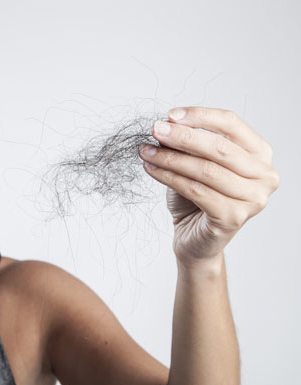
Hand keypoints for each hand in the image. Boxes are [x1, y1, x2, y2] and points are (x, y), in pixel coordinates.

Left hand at [138, 106, 279, 266]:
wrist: (194, 240)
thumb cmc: (196, 201)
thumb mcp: (195, 164)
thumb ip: (189, 145)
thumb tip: (167, 125)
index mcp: (260, 154)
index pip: (231, 124)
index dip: (199, 116)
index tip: (170, 115)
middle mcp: (265, 176)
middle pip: (219, 147)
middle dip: (182, 137)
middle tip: (155, 130)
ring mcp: (253, 199)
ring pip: (205, 170)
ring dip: (171, 158)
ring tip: (147, 151)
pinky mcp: (234, 217)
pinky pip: (196, 191)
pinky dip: (170, 177)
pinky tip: (152, 170)